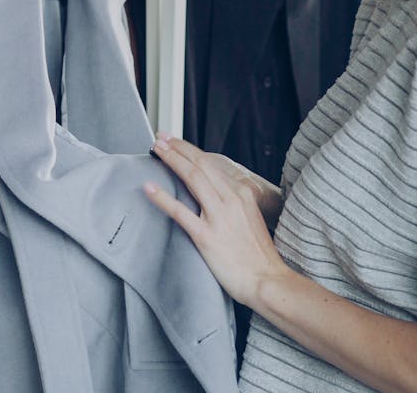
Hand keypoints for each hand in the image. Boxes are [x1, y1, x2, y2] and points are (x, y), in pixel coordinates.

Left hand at [144, 133, 289, 308]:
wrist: (267, 280)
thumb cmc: (258, 255)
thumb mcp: (250, 218)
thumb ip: (233, 203)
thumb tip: (215, 193)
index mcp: (242, 193)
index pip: (211, 164)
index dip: (189, 150)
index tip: (174, 141)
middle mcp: (231, 199)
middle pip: (199, 165)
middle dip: (177, 148)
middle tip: (159, 137)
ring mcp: (219, 217)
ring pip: (191, 178)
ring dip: (171, 160)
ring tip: (155, 150)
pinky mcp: (207, 236)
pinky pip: (180, 212)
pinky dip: (163, 197)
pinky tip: (149, 188)